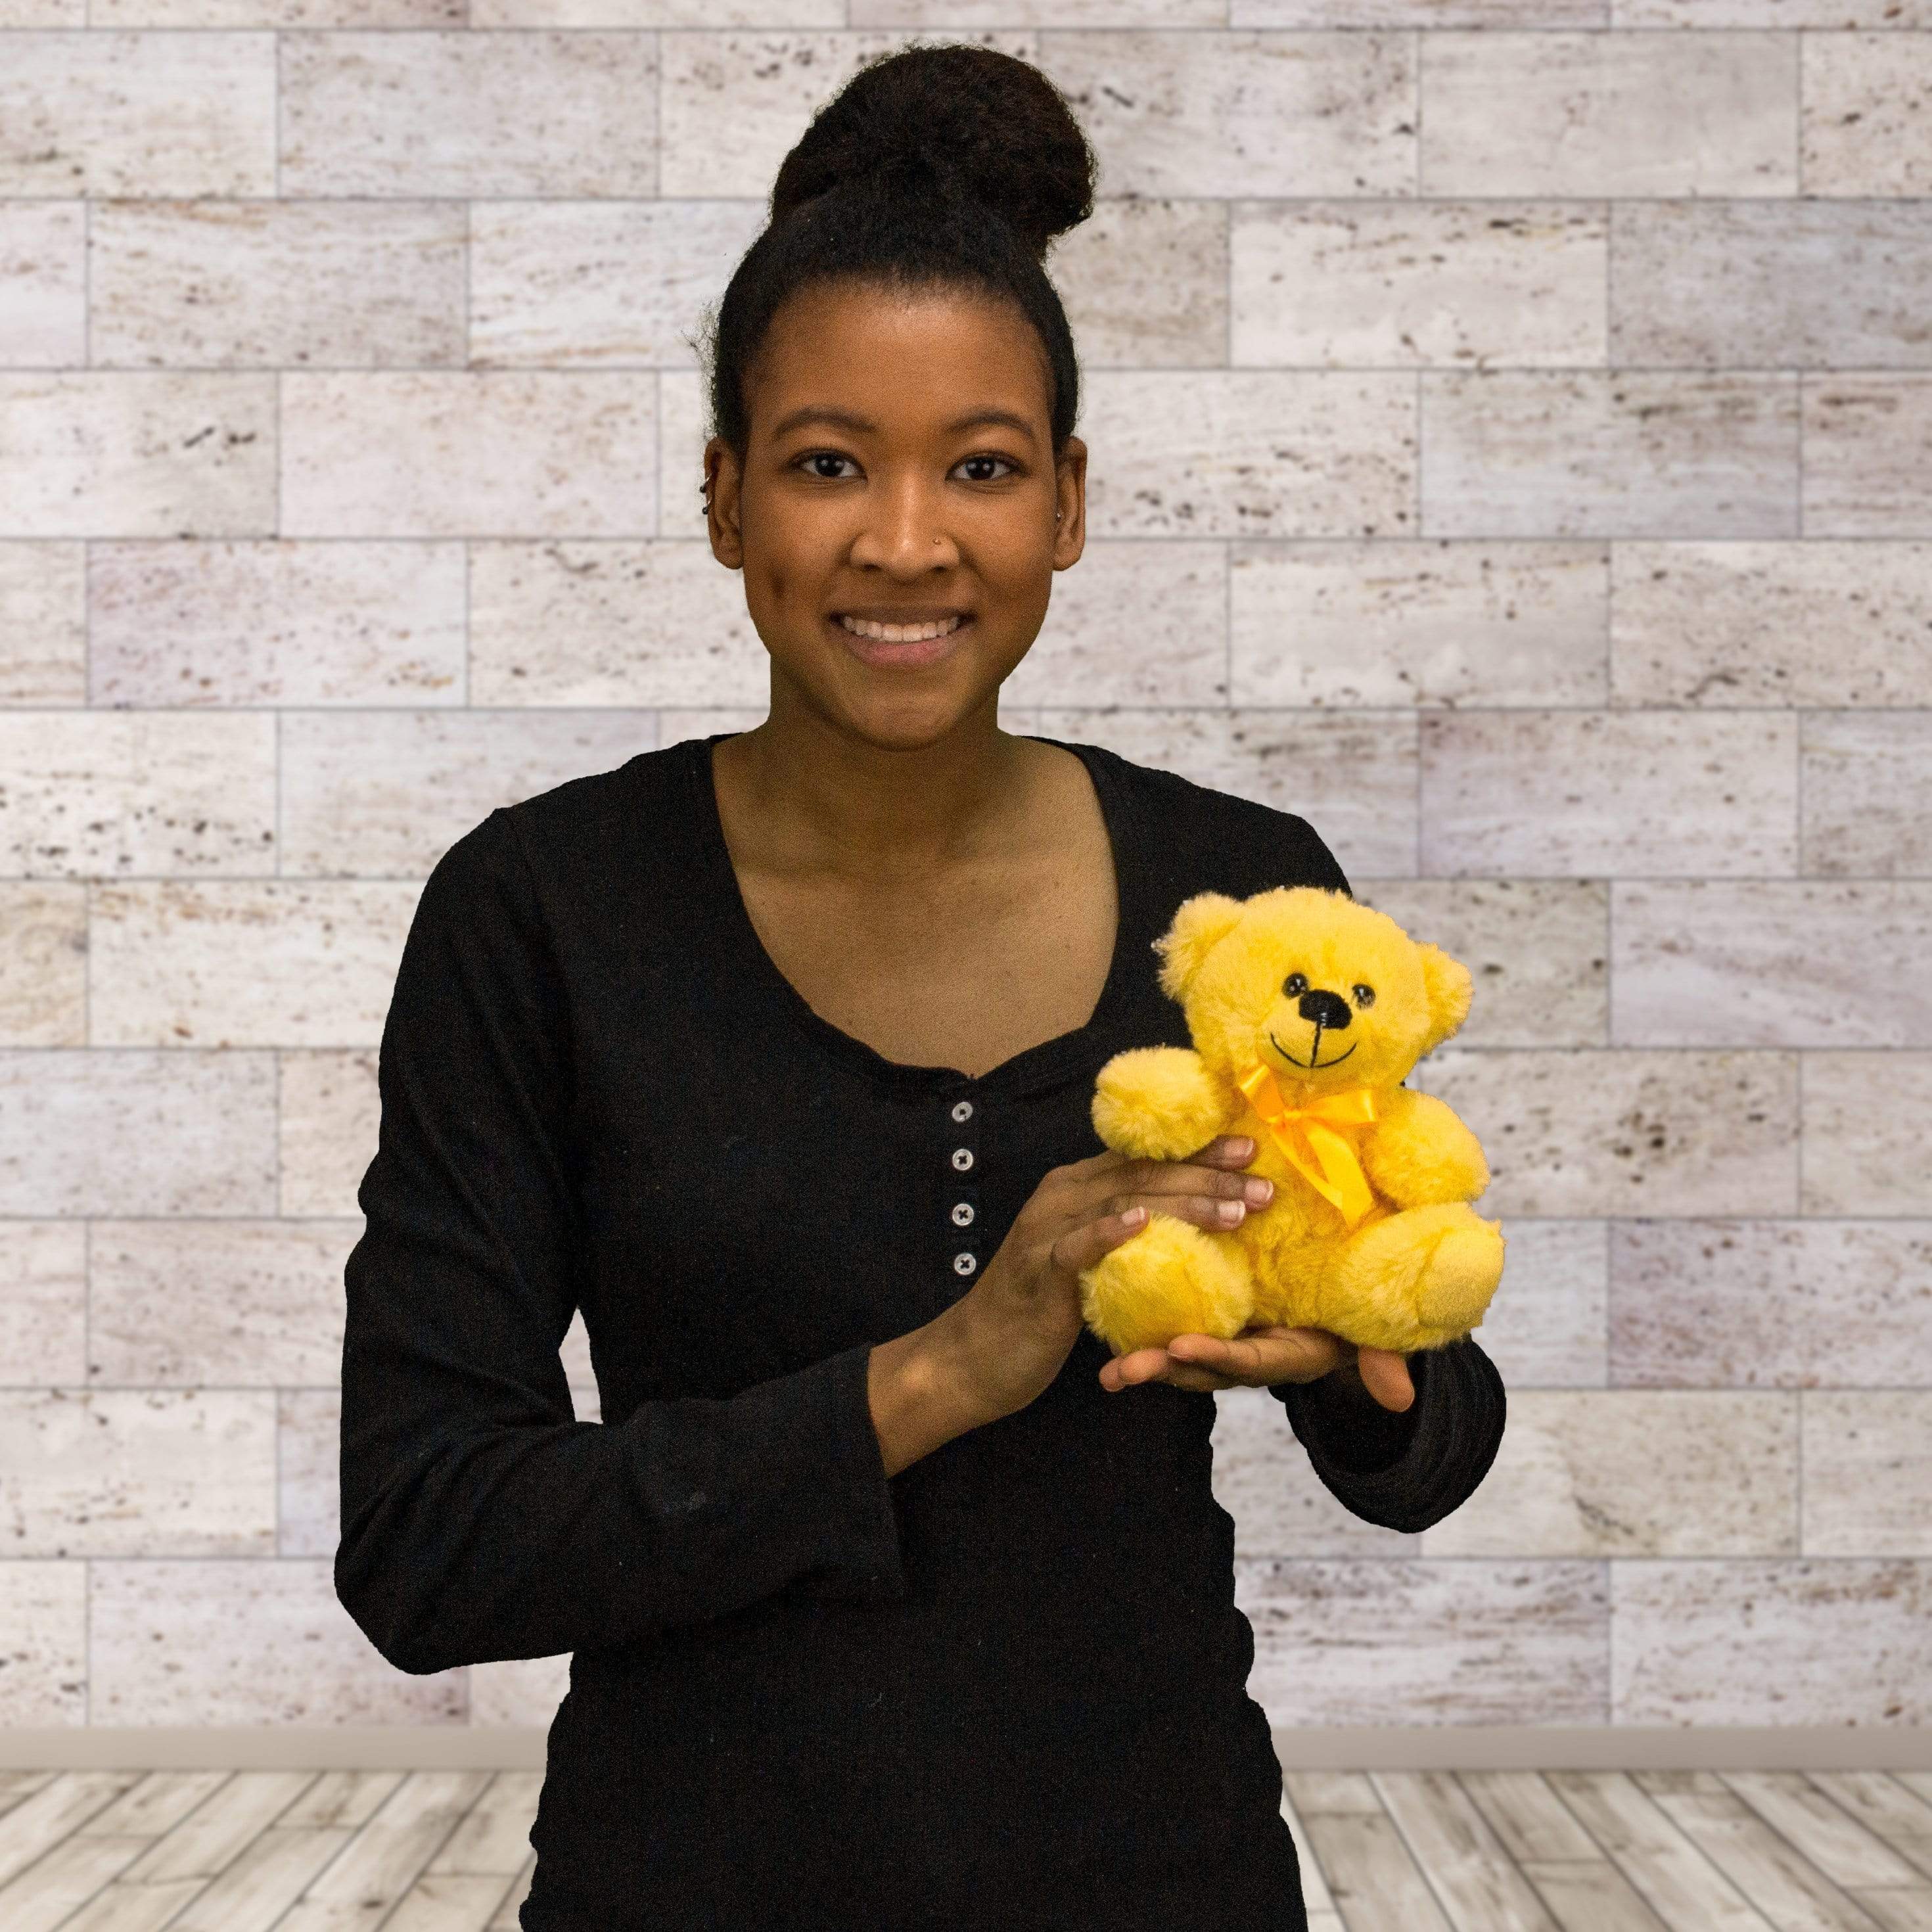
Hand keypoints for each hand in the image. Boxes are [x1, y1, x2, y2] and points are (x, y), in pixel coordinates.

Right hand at [945, 1133, 1270, 1425]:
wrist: (973, 1358)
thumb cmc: (1038, 1312)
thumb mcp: (1088, 1263)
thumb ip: (1124, 1236)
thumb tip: (1184, 1222)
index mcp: (1074, 1188)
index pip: (1145, 1161)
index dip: (1198, 1153)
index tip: (1250, 1150)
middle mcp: (1059, 1197)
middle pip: (1143, 1175)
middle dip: (1207, 1175)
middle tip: (1262, 1182)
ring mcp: (1045, 1230)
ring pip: (1121, 1203)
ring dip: (1183, 1203)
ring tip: (1235, 1210)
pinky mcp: (1036, 1269)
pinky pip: (1077, 1245)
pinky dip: (1109, 1231)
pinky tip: (1144, 1223)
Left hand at [1100, 1324, 1414, 1409]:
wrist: (1343, 1298)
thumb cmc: (1360, 1309)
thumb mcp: (1377, 1333)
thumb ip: (1384, 1360)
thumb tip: (1399, 1398)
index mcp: (1288, 1354)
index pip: (1249, 1359)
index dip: (1217, 1355)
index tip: (1183, 1348)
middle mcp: (1252, 1355)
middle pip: (1203, 1367)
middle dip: (1164, 1370)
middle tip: (1124, 1372)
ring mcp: (1229, 1341)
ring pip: (1181, 1355)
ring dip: (1144, 1361)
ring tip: (1107, 1373)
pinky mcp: (1211, 1317)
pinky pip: (1173, 1324)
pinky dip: (1143, 1326)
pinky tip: (1106, 1322)